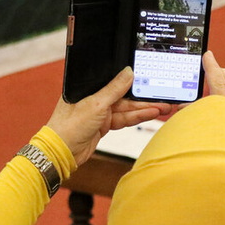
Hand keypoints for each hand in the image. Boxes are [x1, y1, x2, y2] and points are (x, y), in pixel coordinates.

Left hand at [47, 67, 173, 165]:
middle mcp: (94, 98)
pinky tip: (150, 115)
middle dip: (143, 98)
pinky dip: (136, 118)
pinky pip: (123, 119)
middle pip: (124, 96)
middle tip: (162, 97)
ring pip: (126, 109)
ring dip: (144, 109)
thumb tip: (128, 72)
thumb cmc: (69, 126)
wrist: (62, 152)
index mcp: (88, 87)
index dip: (133, 81)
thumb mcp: (95, 104)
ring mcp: (99, 113)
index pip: (115, 81)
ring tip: (162, 107)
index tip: (149, 80)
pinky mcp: (103, 125)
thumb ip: (114, 88)